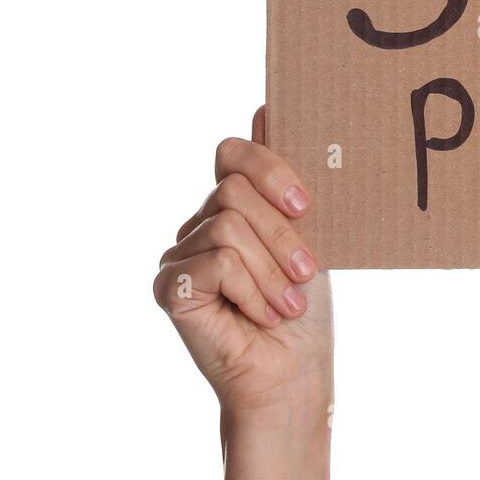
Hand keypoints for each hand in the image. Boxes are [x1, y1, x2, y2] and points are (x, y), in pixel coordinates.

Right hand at [154, 106, 331, 418]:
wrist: (293, 373)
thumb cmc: (305, 310)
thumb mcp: (310, 237)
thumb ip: (288, 182)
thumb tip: (268, 106)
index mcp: (234, 206)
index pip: (232, 152)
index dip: (269, 166)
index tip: (305, 204)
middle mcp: (200, 223)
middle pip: (234, 188)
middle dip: (283, 233)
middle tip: (307, 273)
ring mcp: (180, 254)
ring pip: (228, 225)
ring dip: (273, 269)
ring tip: (289, 304)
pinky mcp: (169, 287)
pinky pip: (215, 261)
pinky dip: (251, 290)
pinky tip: (261, 315)